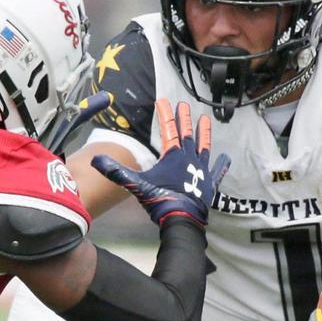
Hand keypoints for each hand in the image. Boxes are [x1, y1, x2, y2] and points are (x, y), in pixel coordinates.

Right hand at [90, 99, 228, 227]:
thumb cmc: (160, 201)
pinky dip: (221, 164)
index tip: (162, 100)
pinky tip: (225, 157)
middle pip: (187, 133)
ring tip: (205, 119)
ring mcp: (201, 170)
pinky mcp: (209, 183)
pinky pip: (217, 171)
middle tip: (184, 105)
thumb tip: (96, 160)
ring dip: (204, 133)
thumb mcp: (136, 185)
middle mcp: (189, 158)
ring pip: (204, 146)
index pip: (167, 129)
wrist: (182, 220)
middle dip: (184, 118)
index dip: (164, 113)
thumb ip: (117, 172)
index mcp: (173, 155)